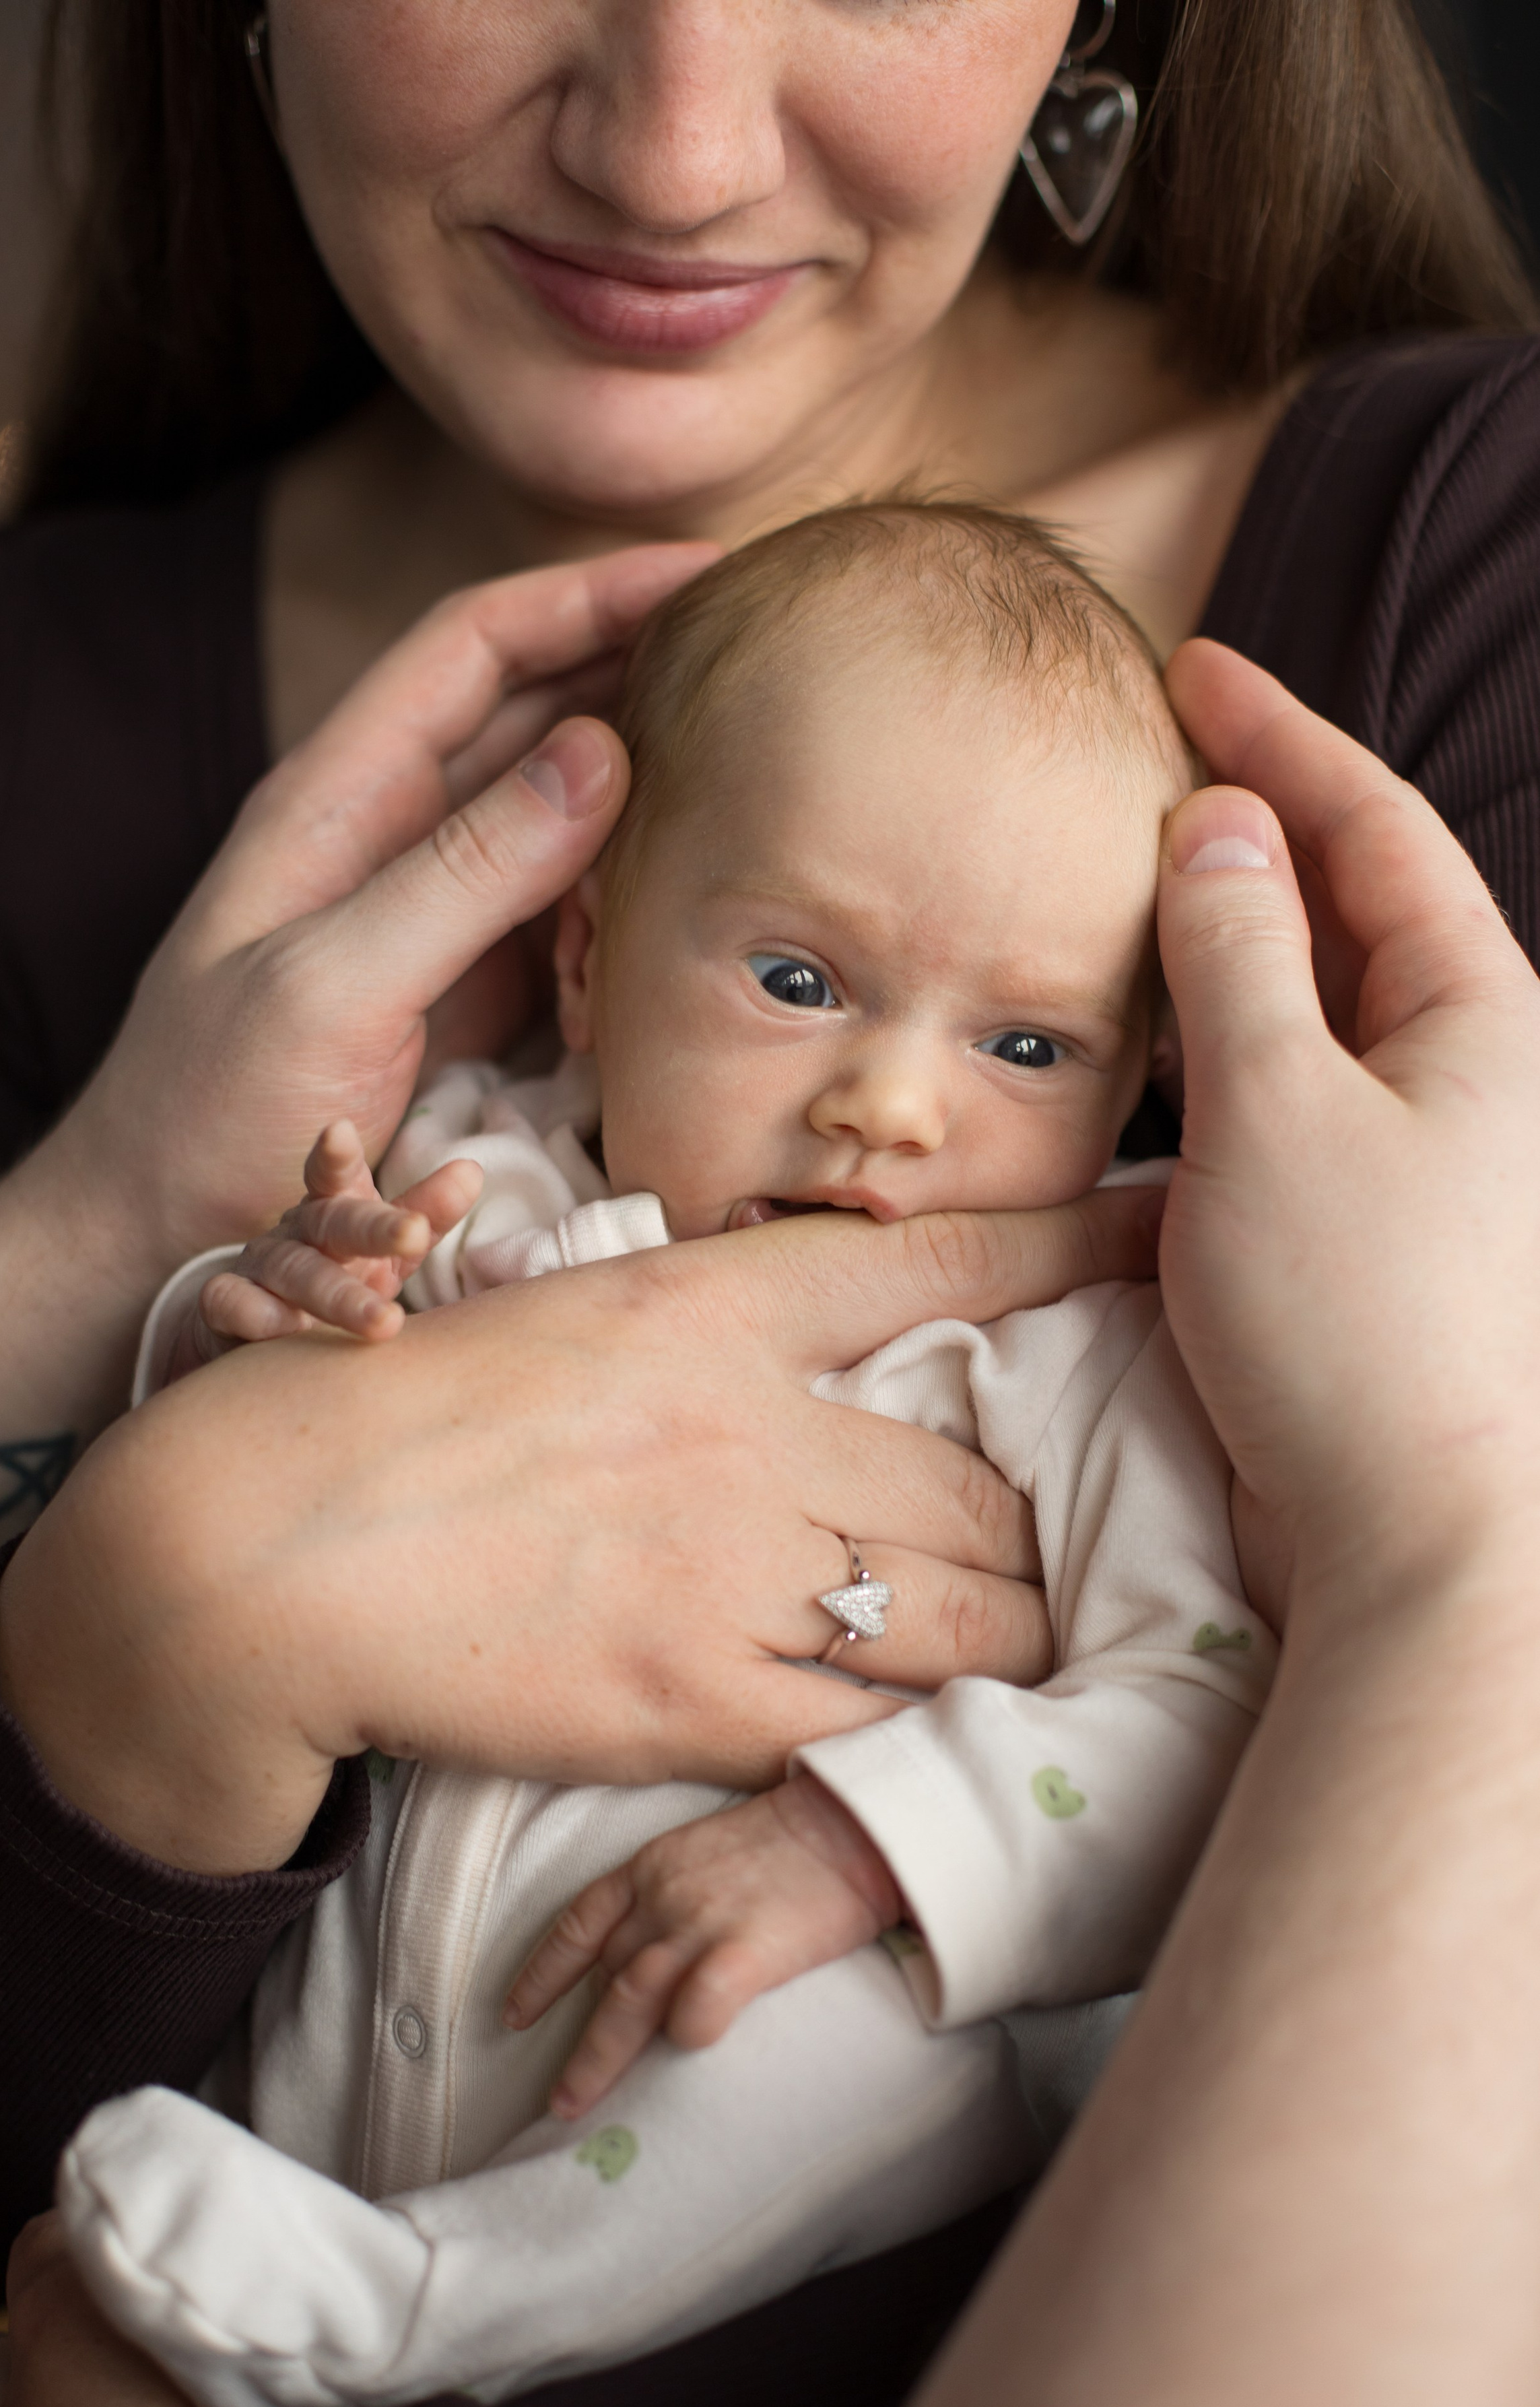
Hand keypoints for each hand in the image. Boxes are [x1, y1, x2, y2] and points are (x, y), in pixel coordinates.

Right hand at [0, 1183, 1159, 1872]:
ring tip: (1002, 1644)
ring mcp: (729, 1568)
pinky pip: (866, 1722)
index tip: (1166, 1225)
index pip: (931, 1260)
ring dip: (994, 1635)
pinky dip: (894, 1724)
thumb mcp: (563, 1317)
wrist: (261, 1552)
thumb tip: (804, 1381)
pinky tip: (890, 1723)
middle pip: (977, 1489)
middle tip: (1045, 1546)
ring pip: (956, 1616)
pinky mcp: (697, 1701)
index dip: (1071, 1244)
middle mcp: (744, 1428)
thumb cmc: (397, 1420)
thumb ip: (703, 1339)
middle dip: (1030, 1527)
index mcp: (704, 1305)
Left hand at [38, 544, 715, 1279]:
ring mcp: (435, 911)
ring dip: (650, 796)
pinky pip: (570, 915)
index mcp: (337, 796)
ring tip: (755, 780)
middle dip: (641, 668)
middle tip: (767, 659)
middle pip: (534, 709)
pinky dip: (631, 905)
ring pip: (565, 813)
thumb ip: (460, 874)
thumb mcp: (329, 987)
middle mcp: (391, 833)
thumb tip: (601, 750)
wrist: (158, 1237)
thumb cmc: (211, 1112)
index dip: (587, 591)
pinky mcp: (470, 988)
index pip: (474, 645)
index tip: (707, 568)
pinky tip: (689, 910)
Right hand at [170, 1121, 481, 1370]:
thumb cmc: (340, 1274)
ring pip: (295, 1272)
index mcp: (336, 1209)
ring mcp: (260, 1266)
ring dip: (338, 1295)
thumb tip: (472, 1169)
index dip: (338, 1155)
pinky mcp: (227, 1306)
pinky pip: (232, 1303)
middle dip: (374, 1229)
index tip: (341, 1129)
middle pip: (332, 1223)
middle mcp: (297, 1230)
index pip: (337, 1175)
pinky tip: (285, 1328)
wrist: (256, 1323)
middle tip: (413, 1234)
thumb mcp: (388, 1247)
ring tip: (386, 1322)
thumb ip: (425, 1214)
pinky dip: (256, 1313)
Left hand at [506, 1775, 904, 2114]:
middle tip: (556, 2099)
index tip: (514, 2013)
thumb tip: (664, 1945)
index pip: (579, 1923)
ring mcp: (701, 1922)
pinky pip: (698, 2005)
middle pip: (603, 1978)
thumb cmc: (798, 1834)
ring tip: (577, 2105)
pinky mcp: (746, 1949)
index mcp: (652, 1867)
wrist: (854, 1818)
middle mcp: (664, 1897)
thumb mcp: (714, 1847)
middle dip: (573, 2042)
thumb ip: (681, 1893)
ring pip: (630, 2001)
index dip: (543, 1973)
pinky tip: (686, 2058)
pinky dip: (687, 2033)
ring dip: (599, 2058)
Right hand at [1160, 640, 1539, 1610]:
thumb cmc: (1359, 1322)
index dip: (1281, 737)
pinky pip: (1289, 1093)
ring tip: (1127, 885)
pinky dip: (1220, 1046)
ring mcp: (1420, 1151)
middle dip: (1254, 824)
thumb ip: (1240, 956)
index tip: (1193, 666)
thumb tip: (1218, 832)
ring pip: (1316, 1002)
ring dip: (1228, 938)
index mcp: (1482, 1014)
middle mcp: (1467, 1070)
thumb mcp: (1276, 1109)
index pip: (1374, 829)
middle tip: (1143, 762)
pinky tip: (1150, 1041)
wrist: (1413, 1536)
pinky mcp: (1365, 1226)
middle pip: (1353, 903)